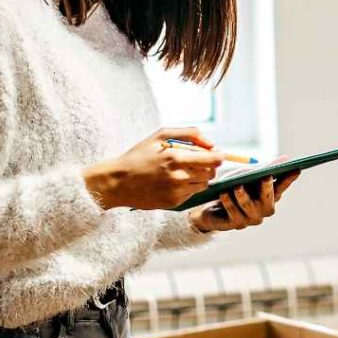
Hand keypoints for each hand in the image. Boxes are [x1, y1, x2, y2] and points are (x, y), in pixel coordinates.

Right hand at [81, 127, 225, 209]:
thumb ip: (189, 134)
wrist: (117, 182)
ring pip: (204, 184)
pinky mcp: (174, 203)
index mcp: (176, 158)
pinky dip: (188, 187)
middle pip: (211, 172)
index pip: (212, 160)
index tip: (219, 154)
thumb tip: (211, 143)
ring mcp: (176, 192)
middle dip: (209, 166)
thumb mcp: (160, 135)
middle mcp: (178, 176)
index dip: (220, 156)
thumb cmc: (138, 156)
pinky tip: (173, 181)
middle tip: (197, 161)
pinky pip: (192, 194)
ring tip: (183, 171)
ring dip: (199, 177)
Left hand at [188, 169, 300, 233]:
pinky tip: (223, 193)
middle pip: (269, 200)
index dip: (289, 179)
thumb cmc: (233, 187)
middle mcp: (264, 209)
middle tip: (266, 176)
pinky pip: (233, 212)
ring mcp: (251, 218)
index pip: (282, 186)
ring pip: (249, 206)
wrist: (210, 206)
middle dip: (267, 188)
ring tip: (237, 187)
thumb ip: (265, 168)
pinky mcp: (236, 224)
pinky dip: (228, 202)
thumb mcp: (247, 175)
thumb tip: (286, 158)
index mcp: (270, 195)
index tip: (296, 168)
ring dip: (243, 196)